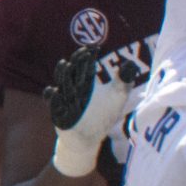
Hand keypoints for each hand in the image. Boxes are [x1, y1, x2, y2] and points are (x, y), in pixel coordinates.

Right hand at [46, 42, 146, 176]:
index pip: (84, 65)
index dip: (86, 56)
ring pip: (61, 85)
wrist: (89, 137)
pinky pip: (54, 105)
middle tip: (82, 54)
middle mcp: (73, 89)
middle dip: (76, 63)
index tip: (94, 48)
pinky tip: (56, 92)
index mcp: (85, 82)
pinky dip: (54, 99)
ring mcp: (64, 101)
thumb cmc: (103, 114)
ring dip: (63, 75)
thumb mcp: (116, 97)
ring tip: (67, 65)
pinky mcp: (58, 115)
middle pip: (72, 72)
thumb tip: (131, 64)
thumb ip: (123, 81)